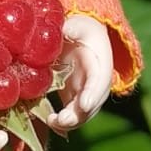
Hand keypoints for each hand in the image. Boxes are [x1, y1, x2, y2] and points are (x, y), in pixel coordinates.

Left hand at [47, 13, 112, 134]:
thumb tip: (63, 30)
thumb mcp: (79, 26)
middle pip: (91, 103)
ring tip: (53, 123)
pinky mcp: (73, 98)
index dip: (92, 94)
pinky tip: (49, 123)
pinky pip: (70, 113)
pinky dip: (61, 122)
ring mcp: (85, 93)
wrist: (81, 38)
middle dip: (79, 114)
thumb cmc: (82, 30)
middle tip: (63, 120)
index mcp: (101, 64)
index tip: (85, 104)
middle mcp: (96, 83)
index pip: (99, 81)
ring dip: (69, 122)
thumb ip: (72, 28)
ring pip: (81, 113)